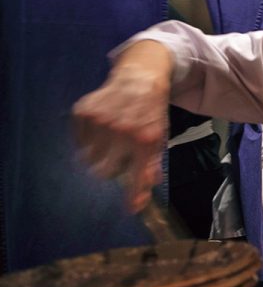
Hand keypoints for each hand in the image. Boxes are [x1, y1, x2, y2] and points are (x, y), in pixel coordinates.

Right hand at [72, 41, 171, 211]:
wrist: (140, 77)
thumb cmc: (151, 112)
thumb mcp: (159, 137)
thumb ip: (150, 167)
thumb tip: (139, 201)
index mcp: (144, 139)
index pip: (135, 175)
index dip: (132, 195)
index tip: (130, 209)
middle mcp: (121, 130)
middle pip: (104, 171)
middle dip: (110, 169)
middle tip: (117, 156)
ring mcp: (100, 120)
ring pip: (88, 158)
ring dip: (98, 154)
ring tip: (110, 139)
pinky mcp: (83, 111)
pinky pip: (78, 140)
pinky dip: (87, 138)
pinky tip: (101, 126)